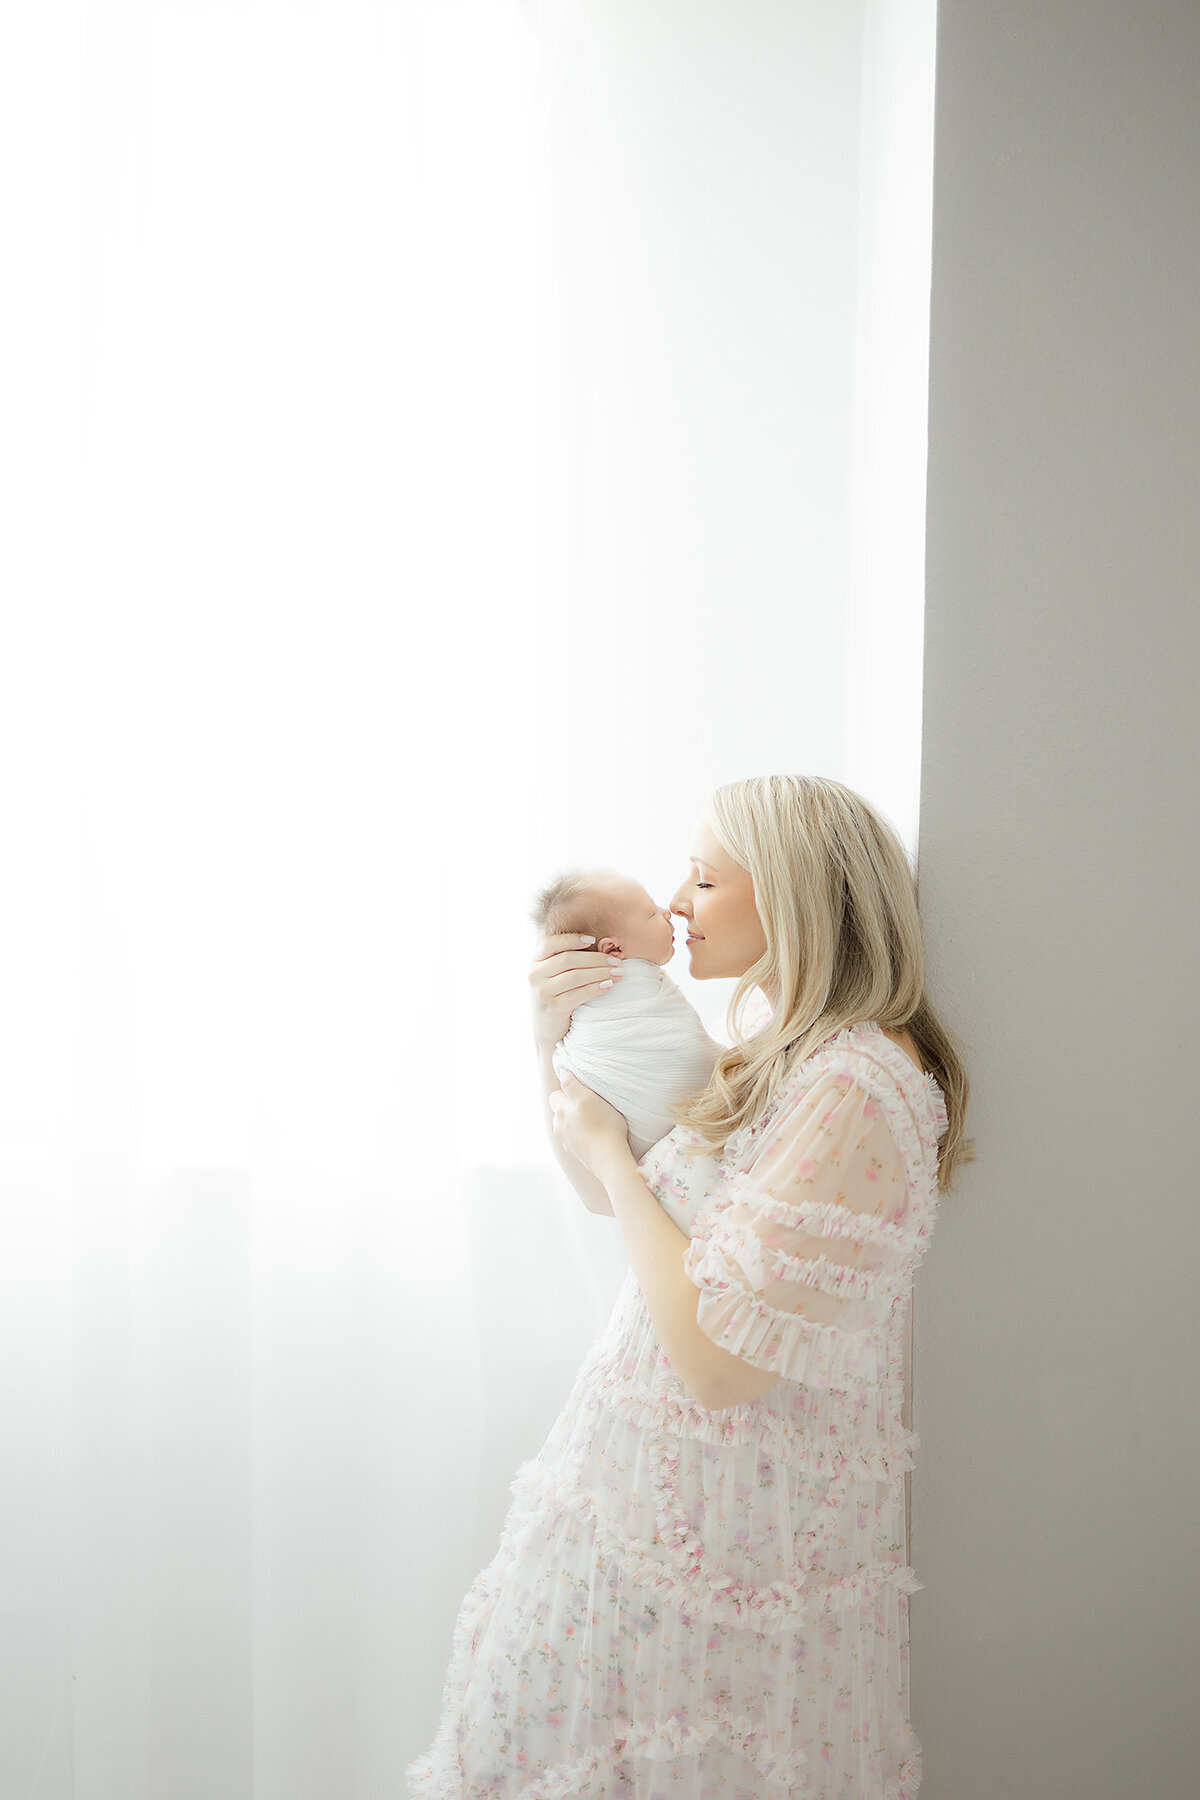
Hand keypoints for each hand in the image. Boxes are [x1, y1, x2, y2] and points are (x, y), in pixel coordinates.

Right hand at [528, 931, 621, 1051]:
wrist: (547, 1029)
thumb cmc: (557, 995)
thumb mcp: (555, 974)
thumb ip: (569, 959)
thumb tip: (603, 945)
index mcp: (534, 961)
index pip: (550, 943)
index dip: (571, 939)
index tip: (593, 940)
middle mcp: (534, 974)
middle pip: (568, 959)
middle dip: (595, 959)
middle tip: (616, 962)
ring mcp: (542, 992)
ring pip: (575, 976)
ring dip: (600, 973)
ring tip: (618, 973)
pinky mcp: (552, 1008)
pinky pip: (578, 995)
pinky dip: (595, 988)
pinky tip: (608, 986)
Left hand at [548, 1068, 632, 1181]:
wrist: (609, 1158)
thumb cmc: (603, 1125)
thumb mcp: (589, 1098)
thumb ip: (572, 1084)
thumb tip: (562, 1073)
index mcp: (560, 1111)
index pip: (555, 1095)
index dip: (568, 1092)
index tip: (583, 1093)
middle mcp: (558, 1127)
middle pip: (560, 1111)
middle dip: (571, 1107)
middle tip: (591, 1106)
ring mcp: (566, 1142)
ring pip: (567, 1126)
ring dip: (576, 1122)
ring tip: (594, 1121)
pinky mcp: (575, 1153)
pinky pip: (575, 1139)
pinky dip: (582, 1136)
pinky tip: (595, 1135)